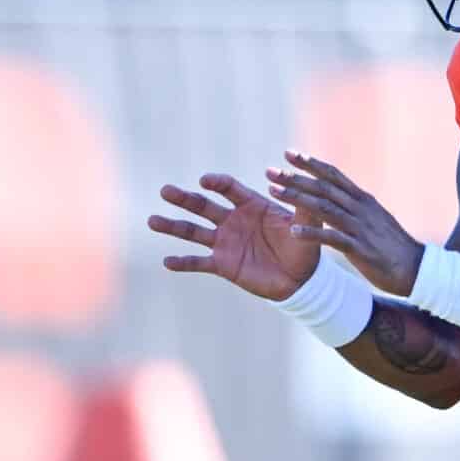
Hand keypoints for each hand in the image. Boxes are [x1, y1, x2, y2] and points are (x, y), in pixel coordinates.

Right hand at [147, 172, 318, 301]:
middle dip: (184, 198)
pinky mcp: (223, 265)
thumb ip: (302, 203)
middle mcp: (233, 220)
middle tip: (165, 191)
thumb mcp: (307, 222)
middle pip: (203, 206)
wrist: (301, 280)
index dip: (216, 183)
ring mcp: (225, 242)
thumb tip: (295, 180)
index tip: (204, 181)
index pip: (228, 188)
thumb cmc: (305, 247)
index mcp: (251, 204)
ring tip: (152, 220)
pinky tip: (166, 261)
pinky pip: (199, 263)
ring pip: (193, 231)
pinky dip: (183, 262)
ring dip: (172, 226)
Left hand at [266, 151, 426, 295]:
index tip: (289, 153)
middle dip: (295, 177)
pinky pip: (331, 239)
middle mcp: (360, 209)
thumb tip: (340, 197)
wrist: (416, 269)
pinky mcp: (359, 249)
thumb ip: (356, 207)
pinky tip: (292, 232)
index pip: (333, 175)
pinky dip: (311, 234)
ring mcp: (360, 228)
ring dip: (296, 198)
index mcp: (363, 200)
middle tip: (269, 171)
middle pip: (323, 187)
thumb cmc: (392, 246)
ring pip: (323, 208)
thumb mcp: (374, 219)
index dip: (310, 163)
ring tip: (273, 191)